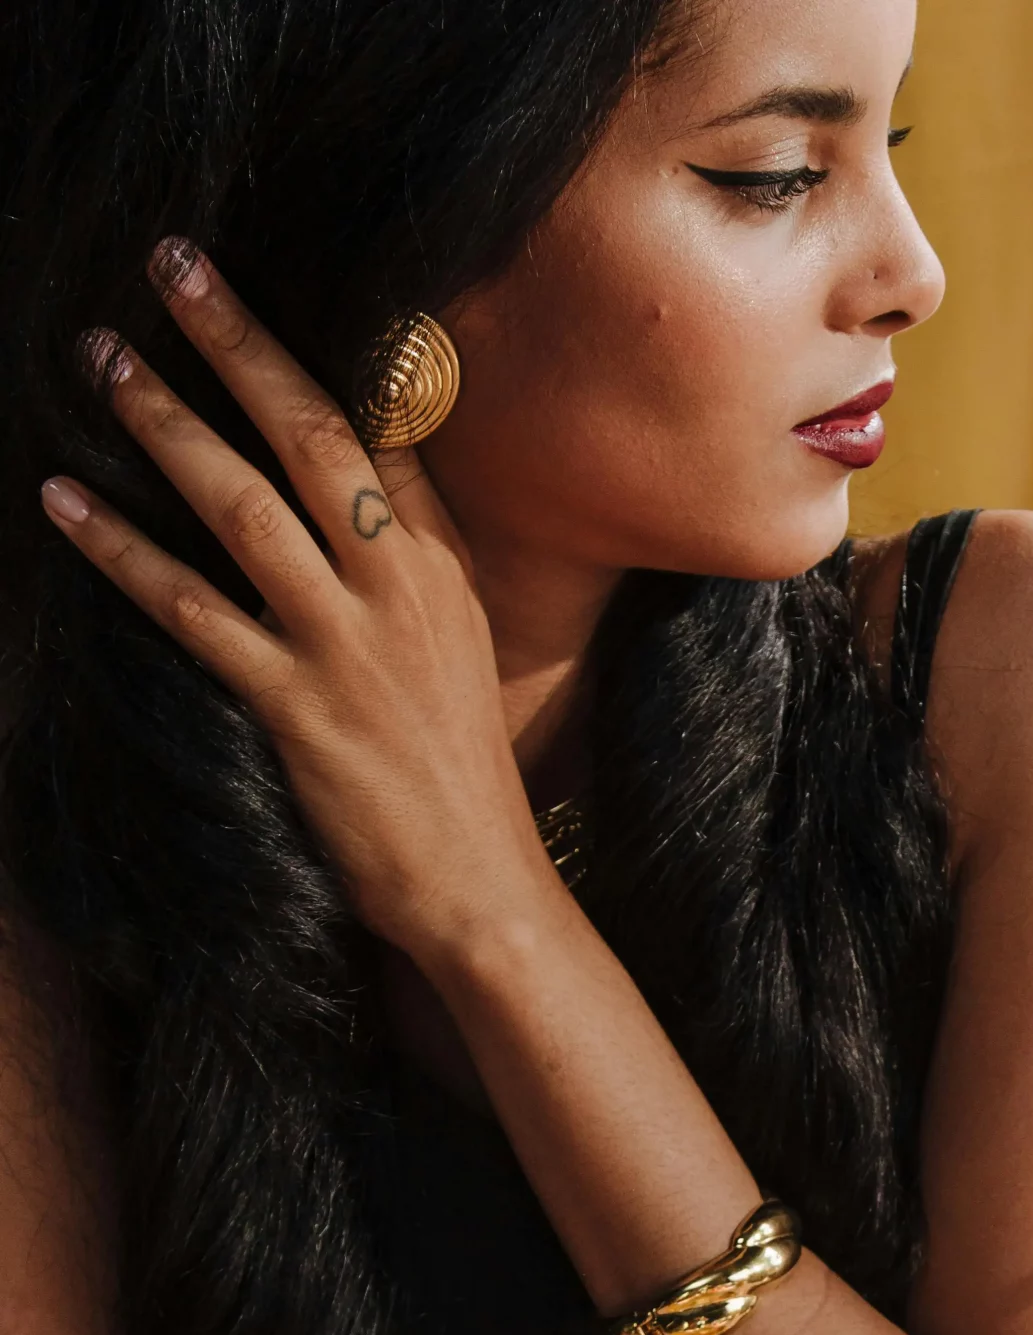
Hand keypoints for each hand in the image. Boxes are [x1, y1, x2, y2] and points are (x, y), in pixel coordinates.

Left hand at [40, 243, 545, 963]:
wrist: (483, 886)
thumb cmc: (461, 776)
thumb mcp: (460, 650)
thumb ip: (410, 569)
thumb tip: (360, 500)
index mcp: (442, 567)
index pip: (382, 427)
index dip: (313, 347)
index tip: (254, 285)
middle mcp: (398, 588)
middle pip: (311, 436)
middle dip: (235, 343)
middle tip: (169, 266)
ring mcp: (346, 646)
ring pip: (243, 504)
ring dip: (164, 421)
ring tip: (101, 359)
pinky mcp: (296, 707)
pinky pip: (192, 609)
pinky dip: (122, 550)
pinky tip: (66, 501)